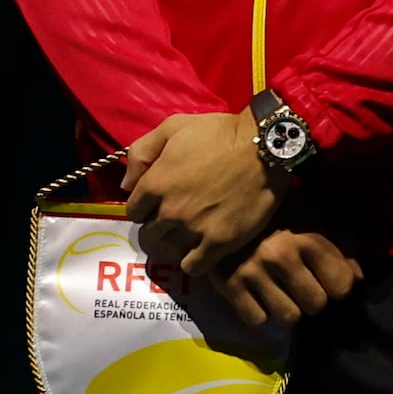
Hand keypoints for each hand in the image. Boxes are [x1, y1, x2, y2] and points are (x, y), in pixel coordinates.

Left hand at [126, 110, 275, 287]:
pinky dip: (194, 262)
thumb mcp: (173, 126)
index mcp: (155, 184)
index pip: (134, 212)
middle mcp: (169, 211)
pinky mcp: (219, 243)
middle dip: (160, 226)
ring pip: (169, 251)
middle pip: (150, 233)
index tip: (160, 204)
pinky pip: (194, 267)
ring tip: (192, 235)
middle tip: (179, 218)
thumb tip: (125, 184)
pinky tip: (203, 251)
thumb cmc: (220, 132)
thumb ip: (141, 152)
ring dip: (176, 244)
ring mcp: (194, 229)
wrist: (266, 146)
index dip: (146, 208)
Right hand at [211, 226, 362, 328]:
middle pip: (316, 305)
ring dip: (288, 309)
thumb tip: (357, 279)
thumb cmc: (280, 211)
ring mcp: (252, 271)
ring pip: (289, 317)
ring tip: (281, 291)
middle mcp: (280, 256)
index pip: (341, 286)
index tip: (328, 279)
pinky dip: (260, 312)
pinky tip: (258, 294)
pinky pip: (257, 320)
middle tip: (301, 285)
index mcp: (307, 238)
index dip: (338, 286)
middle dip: (313, 298)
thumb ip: (342, 244)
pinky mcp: (228, 285)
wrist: (225, 205)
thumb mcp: (316, 216)